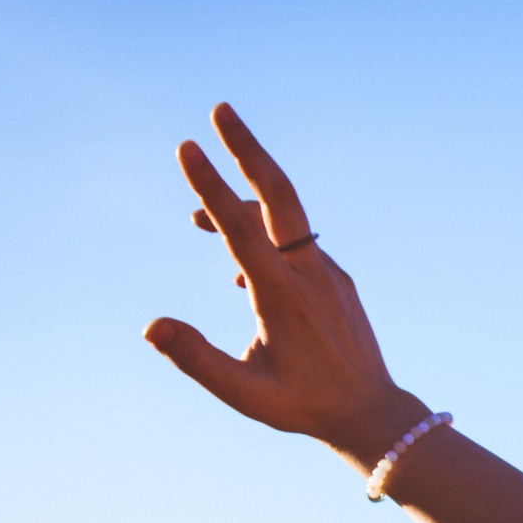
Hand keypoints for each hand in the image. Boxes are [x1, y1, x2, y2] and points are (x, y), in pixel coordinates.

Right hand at [144, 104, 423, 464]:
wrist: (372, 413)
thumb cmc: (302, 406)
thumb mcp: (243, 394)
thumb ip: (196, 360)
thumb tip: (150, 326)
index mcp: (283, 295)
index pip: (240, 227)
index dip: (210, 186)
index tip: (185, 146)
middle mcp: (310, 274)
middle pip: (279, 195)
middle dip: (248, 149)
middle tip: (219, 109)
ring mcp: (328, 273)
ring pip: (284, 220)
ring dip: (242, 205)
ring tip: (195, 221)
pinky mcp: (336, 280)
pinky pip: (296, 244)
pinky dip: (264, 237)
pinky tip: (240, 267)